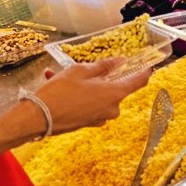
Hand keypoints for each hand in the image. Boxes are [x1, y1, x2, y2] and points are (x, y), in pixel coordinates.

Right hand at [32, 60, 151, 134]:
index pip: (139, 81)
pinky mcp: (88, 123)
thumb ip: (103, 66)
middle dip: (99, 77)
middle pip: (114, 88)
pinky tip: (56, 84)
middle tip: (82, 68)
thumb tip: (120, 61)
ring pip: (96, 95)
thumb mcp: (80, 71)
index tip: (148, 65)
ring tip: (58, 75)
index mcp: (115, 94)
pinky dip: (76, 95)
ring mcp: (100, 118)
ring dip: (82, 85)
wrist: (36, 119)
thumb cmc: (59, 93)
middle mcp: (111, 109)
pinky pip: (87, 104)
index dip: (145, 72)